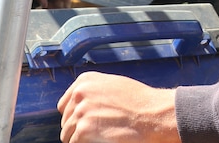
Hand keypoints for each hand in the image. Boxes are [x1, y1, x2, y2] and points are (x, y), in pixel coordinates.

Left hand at [58, 71, 179, 142]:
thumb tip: (82, 104)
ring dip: (80, 138)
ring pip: (67, 134)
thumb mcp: (113, 85)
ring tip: (99, 136)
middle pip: (66, 120)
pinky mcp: (84, 129)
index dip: (75, 115)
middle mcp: (79, 93)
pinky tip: (101, 139)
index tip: (86, 121)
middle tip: (97, 131)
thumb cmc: (139, 101)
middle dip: (78, 128)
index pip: (65, 104)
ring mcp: (81, 111)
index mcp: (85, 81)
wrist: (153, 114)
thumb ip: (94, 91)